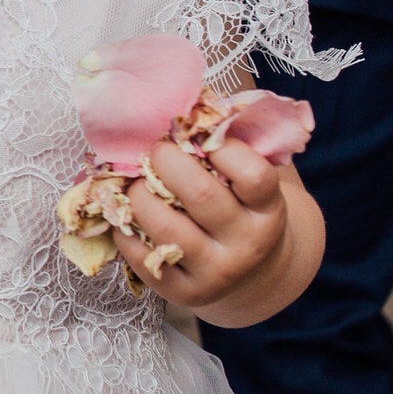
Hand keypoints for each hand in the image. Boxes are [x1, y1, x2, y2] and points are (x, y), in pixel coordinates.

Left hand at [114, 140, 311, 325]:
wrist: (248, 271)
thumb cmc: (237, 206)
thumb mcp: (245, 179)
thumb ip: (226, 144)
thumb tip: (188, 100)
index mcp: (268, 210)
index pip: (254, 175)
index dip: (222, 147)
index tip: (199, 137)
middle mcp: (248, 244)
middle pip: (201, 195)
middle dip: (166, 162)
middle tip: (155, 151)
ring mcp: (218, 272)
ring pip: (166, 227)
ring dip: (138, 196)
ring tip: (136, 183)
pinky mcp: (184, 293)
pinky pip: (142, 256)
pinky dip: (124, 229)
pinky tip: (125, 214)